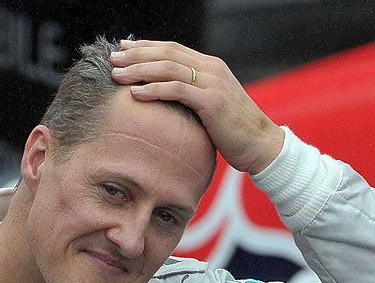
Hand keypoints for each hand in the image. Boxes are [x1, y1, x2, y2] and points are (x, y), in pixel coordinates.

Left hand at [110, 39, 284, 174]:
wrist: (261, 145)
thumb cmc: (233, 131)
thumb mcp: (211, 106)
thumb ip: (193, 95)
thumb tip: (166, 97)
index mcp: (211, 66)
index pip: (172, 49)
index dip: (146, 47)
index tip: (124, 49)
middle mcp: (212, 69)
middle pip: (167, 53)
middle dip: (136, 55)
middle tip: (113, 59)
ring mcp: (213, 83)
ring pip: (169, 68)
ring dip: (139, 70)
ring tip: (117, 75)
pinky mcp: (212, 101)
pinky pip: (177, 90)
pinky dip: (154, 90)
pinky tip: (135, 93)